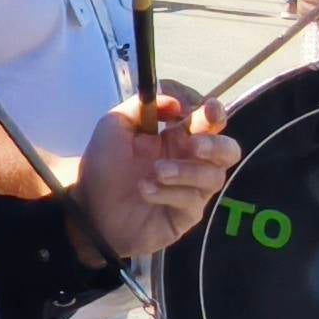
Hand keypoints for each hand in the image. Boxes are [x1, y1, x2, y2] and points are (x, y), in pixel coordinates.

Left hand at [71, 85, 238, 262]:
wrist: (89, 209)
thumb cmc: (103, 167)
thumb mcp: (114, 125)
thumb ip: (143, 105)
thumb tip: (176, 103)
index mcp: (178, 137)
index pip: (210, 121)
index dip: (215, 113)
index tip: (209, 110)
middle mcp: (190, 162)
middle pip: (229, 150)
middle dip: (215, 145)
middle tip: (193, 146)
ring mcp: (191, 190)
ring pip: (214, 177)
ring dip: (185, 171)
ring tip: (156, 172)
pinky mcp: (186, 215)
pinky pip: (191, 201)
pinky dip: (168, 193)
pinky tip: (145, 190)